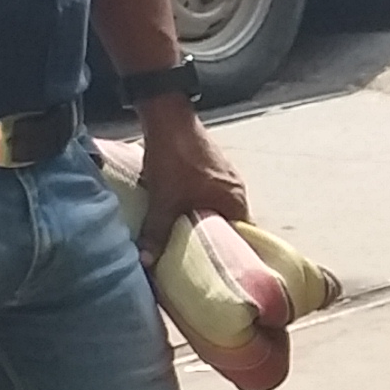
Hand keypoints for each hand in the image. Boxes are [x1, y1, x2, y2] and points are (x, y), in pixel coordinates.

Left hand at [127, 103, 248, 252]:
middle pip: (230, 224)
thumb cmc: (175, 161)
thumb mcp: (164, 201)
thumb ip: (157, 233)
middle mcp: (238, 190)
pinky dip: (200, 207)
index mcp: (236, 201)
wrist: (170, 119)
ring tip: (188, 238)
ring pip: (219, 209)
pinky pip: (211, 196)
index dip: (232, 254)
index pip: (243, 238)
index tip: (219, 270)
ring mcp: (227, 177)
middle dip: (214, 240)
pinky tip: (183, 212)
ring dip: (205, 222)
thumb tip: (146, 263)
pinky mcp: (214, 168)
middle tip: (198, 259)